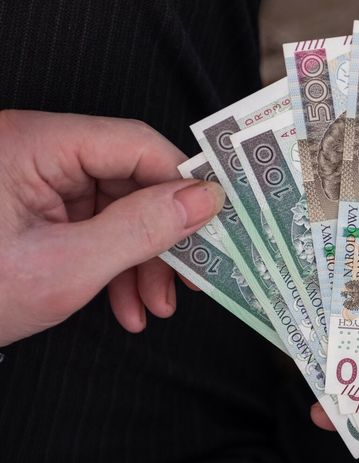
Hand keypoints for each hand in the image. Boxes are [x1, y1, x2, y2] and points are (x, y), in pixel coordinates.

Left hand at [0, 110, 224, 345]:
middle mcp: (33, 151)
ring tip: (153, 307)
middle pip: (129, 180)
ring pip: (115, 209)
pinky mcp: (30, 208)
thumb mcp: (66, 268)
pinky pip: (90, 226)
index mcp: (32, 143)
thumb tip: (204, 200)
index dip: (181, 184)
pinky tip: (126, 304)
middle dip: (160, 239)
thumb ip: (142, 229)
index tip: (213, 223)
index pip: (134, 144)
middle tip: (188, 280)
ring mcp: (31, 180)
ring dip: (141, 261)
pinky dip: (112, 266)